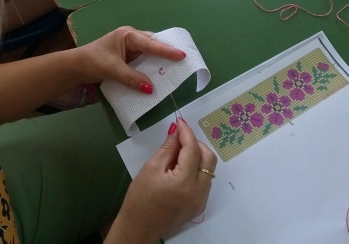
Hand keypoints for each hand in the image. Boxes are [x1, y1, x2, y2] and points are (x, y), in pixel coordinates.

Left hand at [79, 27, 185, 93]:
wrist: (77, 66)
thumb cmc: (93, 61)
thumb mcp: (112, 69)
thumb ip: (132, 78)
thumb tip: (151, 89)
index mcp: (128, 35)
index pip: (151, 43)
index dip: (167, 50)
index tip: (182, 55)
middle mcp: (132, 38)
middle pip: (154, 44)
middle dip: (167, 51)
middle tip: (184, 60)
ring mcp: (131, 48)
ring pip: (150, 52)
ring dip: (161, 60)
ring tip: (177, 67)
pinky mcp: (129, 57)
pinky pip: (145, 60)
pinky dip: (153, 66)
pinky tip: (160, 74)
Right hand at [107, 119, 216, 243]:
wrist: (139, 227)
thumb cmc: (140, 198)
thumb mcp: (151, 168)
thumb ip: (168, 148)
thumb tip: (176, 131)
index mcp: (185, 182)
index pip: (193, 149)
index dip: (187, 133)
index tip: (179, 121)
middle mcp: (199, 192)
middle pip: (208, 158)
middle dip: (196, 144)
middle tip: (179, 139)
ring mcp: (201, 200)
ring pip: (209, 169)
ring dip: (198, 156)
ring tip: (179, 153)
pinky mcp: (200, 205)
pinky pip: (205, 180)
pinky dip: (197, 169)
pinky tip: (181, 167)